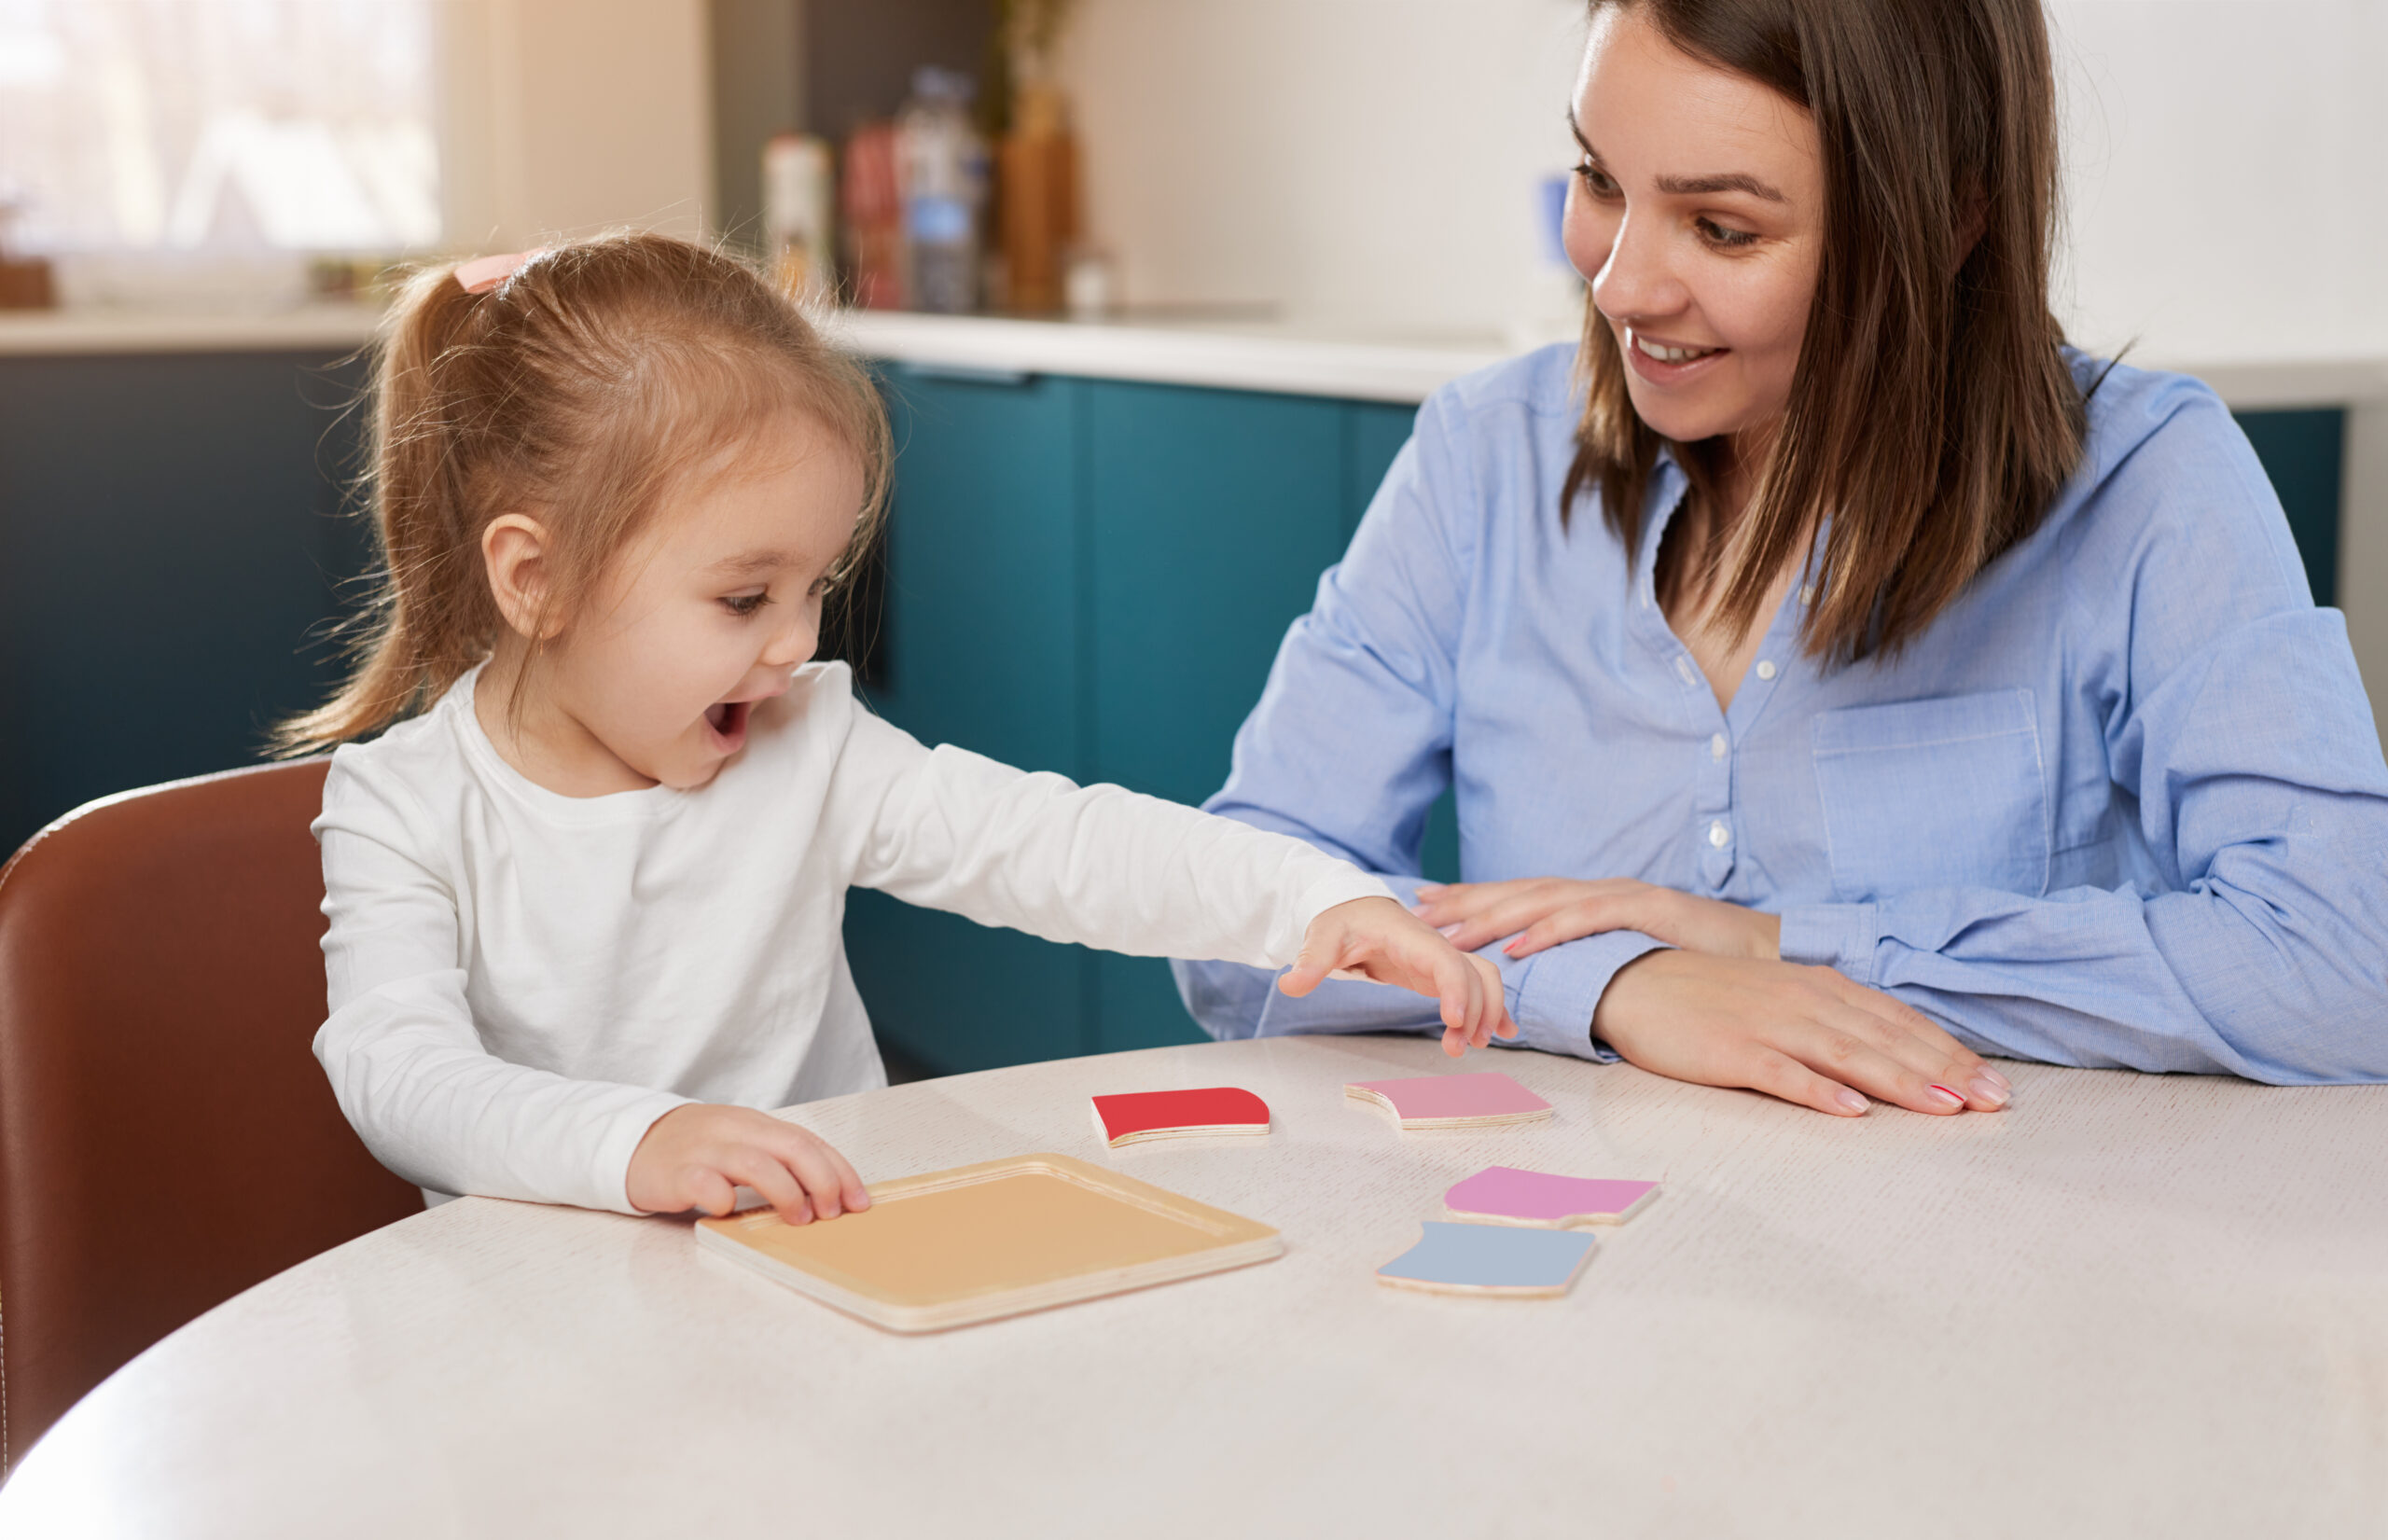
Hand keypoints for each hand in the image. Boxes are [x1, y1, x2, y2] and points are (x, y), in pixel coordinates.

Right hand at [626, 1103, 871, 1224]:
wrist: (634, 1142)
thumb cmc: (699, 1151)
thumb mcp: (743, 1145)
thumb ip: (778, 1161)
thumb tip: (827, 1195)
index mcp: (756, 1124)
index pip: (809, 1141)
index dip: (839, 1171)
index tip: (859, 1201)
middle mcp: (735, 1130)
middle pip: (791, 1146)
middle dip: (822, 1180)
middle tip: (833, 1212)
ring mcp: (705, 1149)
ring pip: (756, 1162)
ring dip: (786, 1192)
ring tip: (799, 1219)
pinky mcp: (676, 1173)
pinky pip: (704, 1182)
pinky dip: (722, 1197)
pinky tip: (729, 1211)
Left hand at [1279, 895, 1517, 1056]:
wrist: (1354, 908)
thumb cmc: (1342, 920)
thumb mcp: (1323, 936)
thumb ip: (1311, 960)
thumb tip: (1290, 983)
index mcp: (1410, 936)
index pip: (1446, 961)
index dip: (1456, 990)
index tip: (1456, 1022)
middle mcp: (1434, 947)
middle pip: (1476, 974)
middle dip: (1478, 1010)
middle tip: (1459, 1046)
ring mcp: (1441, 960)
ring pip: (1483, 980)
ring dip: (1488, 1012)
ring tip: (1475, 1046)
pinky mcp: (1439, 974)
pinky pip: (1476, 987)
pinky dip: (1493, 1008)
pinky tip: (1504, 1033)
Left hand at [1414, 877, 1780, 960]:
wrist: (1764, 952)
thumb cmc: (1697, 961)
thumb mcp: (1631, 960)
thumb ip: (1593, 962)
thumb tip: (1551, 984)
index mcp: (1594, 901)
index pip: (1524, 895)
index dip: (1477, 896)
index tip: (1431, 903)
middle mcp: (1601, 891)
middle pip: (1523, 891)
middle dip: (1471, 899)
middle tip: (1423, 910)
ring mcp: (1624, 895)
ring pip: (1546, 901)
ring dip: (1497, 914)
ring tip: (1454, 931)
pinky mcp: (1648, 909)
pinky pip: (1590, 919)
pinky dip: (1551, 929)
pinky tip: (1517, 944)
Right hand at [1592, 950, 2011, 1116]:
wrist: (1634, 981)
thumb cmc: (1713, 996)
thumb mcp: (1783, 996)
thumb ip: (1834, 1018)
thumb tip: (1891, 1051)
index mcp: (1821, 988)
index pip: (1899, 1021)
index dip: (1950, 1052)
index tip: (1994, 1085)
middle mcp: (1804, 1002)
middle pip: (1886, 1040)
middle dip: (1945, 1071)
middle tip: (1995, 1102)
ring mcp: (1768, 1025)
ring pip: (1848, 1055)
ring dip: (1900, 1081)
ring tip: (1945, 1107)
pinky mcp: (1731, 1051)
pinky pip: (1782, 1073)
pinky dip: (1819, 1091)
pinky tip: (1852, 1111)